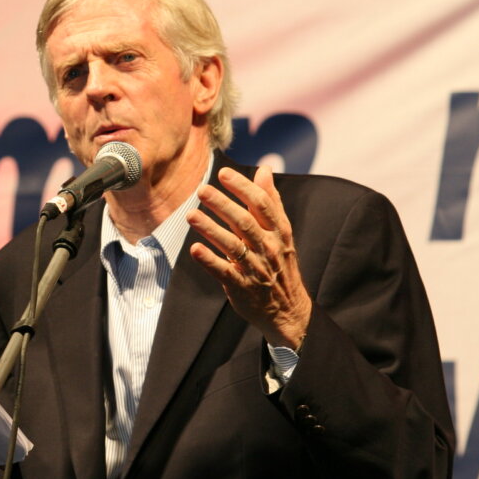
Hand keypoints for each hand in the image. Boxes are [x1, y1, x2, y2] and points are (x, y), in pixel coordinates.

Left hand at [186, 165, 311, 348]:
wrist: (288, 310)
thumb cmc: (279, 263)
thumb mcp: (281, 232)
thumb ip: (271, 200)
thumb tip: (264, 169)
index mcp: (278, 232)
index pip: (261, 204)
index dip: (242, 187)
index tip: (223, 173)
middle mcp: (268, 248)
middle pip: (244, 222)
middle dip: (222, 204)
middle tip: (202, 190)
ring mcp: (255, 268)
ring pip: (232, 245)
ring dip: (210, 229)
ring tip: (190, 214)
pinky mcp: (241, 287)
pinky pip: (224, 272)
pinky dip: (209, 260)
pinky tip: (194, 249)